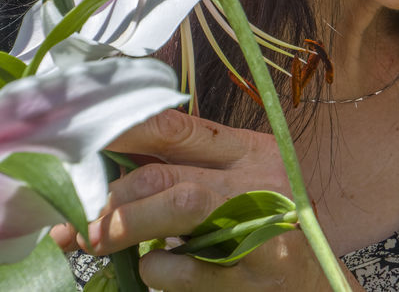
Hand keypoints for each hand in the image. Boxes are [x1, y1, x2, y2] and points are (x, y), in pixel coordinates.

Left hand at [52, 108, 355, 290]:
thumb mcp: (240, 184)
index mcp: (246, 151)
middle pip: (164, 173)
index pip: (175, 127)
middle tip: (76, 224)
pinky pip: (188, 268)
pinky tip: (156, 269)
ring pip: (179, 207)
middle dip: (110, 199)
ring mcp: (258, 224)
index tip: (78, 145)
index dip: (122, 132)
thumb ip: (190, 170)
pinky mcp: (256, 270)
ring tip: (96, 242)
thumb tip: (106, 169)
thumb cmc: (268, 228)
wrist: (315, 280)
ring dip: (125, 226)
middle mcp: (255, 179)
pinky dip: (158, 270)